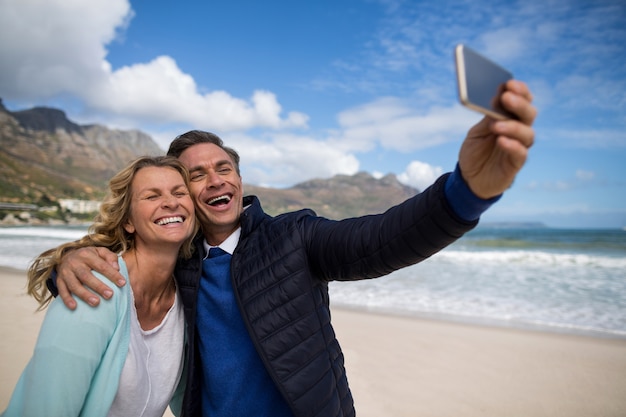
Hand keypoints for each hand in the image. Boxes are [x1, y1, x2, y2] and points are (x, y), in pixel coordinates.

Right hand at [57, 247, 124, 309]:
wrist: (67, 255)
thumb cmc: (89, 256)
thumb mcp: (100, 251)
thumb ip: (110, 257)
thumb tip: (117, 268)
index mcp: (87, 254)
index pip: (101, 265)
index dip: (112, 274)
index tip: (123, 283)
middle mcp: (74, 263)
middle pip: (86, 276)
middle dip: (98, 286)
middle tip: (110, 295)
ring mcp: (65, 272)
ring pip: (74, 285)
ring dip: (85, 295)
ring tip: (96, 303)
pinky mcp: (59, 280)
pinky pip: (62, 290)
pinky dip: (67, 299)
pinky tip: (74, 307)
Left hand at [458, 80, 536, 198]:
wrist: (469, 179)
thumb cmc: (474, 152)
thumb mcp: (476, 132)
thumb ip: (487, 118)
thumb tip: (495, 98)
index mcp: (509, 118)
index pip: (522, 100)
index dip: (520, 91)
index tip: (509, 83)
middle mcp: (518, 130)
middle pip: (528, 114)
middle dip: (519, 104)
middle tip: (506, 97)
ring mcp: (519, 147)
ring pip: (527, 133)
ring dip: (513, 126)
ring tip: (496, 125)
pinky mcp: (515, 164)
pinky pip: (521, 153)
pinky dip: (512, 146)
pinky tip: (501, 140)